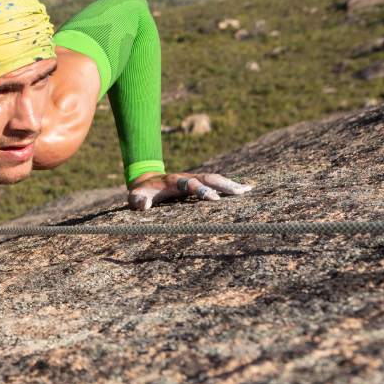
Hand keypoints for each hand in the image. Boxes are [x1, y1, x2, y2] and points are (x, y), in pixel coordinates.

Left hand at [127, 172, 251, 210]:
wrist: (146, 180)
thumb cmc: (141, 193)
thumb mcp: (135, 197)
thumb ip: (137, 201)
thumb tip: (143, 206)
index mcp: (172, 181)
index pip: (189, 185)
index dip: (200, 190)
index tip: (213, 199)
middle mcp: (186, 177)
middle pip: (207, 178)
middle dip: (222, 185)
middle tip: (240, 192)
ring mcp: (193, 177)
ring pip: (214, 178)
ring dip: (230, 184)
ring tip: (248, 190)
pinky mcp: (198, 181)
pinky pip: (215, 181)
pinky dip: (229, 184)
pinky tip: (245, 188)